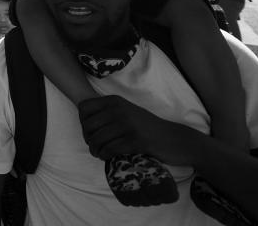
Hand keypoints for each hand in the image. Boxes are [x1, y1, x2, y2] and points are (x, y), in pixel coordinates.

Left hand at [78, 95, 196, 166]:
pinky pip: (110, 149)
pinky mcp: (136, 140)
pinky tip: (107, 157)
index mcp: (115, 100)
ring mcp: (128, 124)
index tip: (90, 132)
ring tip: (99, 154)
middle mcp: (119, 109)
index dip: (82, 122)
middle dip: (88, 139)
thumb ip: (107, 111)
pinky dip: (105, 155)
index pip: (84, 108)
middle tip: (95, 146)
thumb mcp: (126, 111)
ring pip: (97, 139)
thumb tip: (83, 120)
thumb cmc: (147, 127)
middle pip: (88, 125)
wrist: (175, 138)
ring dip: (95, 150)